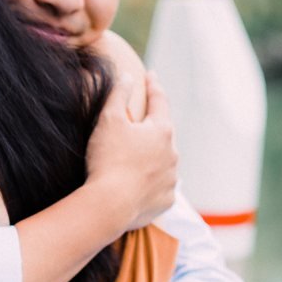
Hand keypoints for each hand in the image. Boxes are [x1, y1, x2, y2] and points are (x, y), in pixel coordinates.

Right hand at [85, 71, 177, 230]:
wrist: (110, 205)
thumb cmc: (108, 159)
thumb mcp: (109, 119)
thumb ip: (119, 94)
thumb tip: (128, 76)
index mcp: (162, 130)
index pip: (159, 101)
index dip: (153, 86)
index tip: (150, 76)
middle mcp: (172, 153)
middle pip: (163, 133)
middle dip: (154, 125)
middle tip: (144, 120)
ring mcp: (171, 179)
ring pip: (163, 161)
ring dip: (153, 156)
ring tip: (138, 157)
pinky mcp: (166, 200)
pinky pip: (159, 186)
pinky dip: (151, 182)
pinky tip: (138, 183)